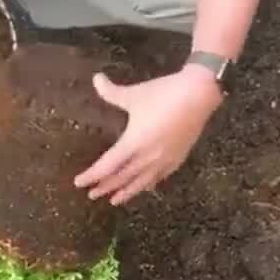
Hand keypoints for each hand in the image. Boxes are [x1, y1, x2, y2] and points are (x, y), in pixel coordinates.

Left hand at [75, 65, 221, 204]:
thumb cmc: (164, 93)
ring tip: (114, 200)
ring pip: (140, 182)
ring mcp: (164, 160)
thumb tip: (95, 78)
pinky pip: (159, 178)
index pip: (107, 166)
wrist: (199, 94)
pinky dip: (147, 185)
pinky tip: (144, 187)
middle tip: (92, 194)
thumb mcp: (134, 94)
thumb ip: (111, 92)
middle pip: (122, 178)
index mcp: (133, 143)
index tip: (79, 182)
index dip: (92, 175)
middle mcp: (147, 157)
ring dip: (126, 192)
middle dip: (105, 187)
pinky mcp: (177, 158)